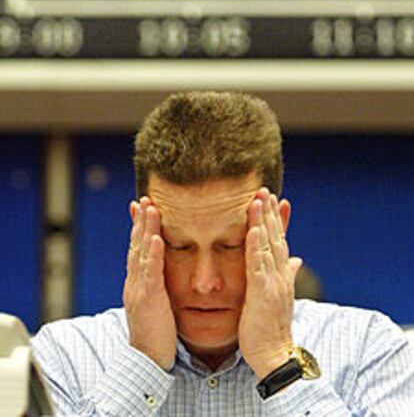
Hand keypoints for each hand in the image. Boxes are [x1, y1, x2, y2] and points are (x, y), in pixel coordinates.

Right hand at [123, 198, 176, 369]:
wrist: (146, 361)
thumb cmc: (155, 333)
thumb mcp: (154, 302)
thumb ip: (155, 284)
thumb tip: (159, 270)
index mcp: (137, 281)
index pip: (137, 248)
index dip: (139, 226)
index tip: (142, 206)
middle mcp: (134, 281)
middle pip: (136, 245)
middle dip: (140, 220)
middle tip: (145, 198)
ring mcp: (139, 289)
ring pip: (141, 253)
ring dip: (145, 229)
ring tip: (150, 208)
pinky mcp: (149, 300)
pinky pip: (151, 273)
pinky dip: (153, 254)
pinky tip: (157, 238)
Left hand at [238, 188, 301, 379]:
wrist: (275, 356)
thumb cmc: (271, 327)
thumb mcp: (278, 295)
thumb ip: (287, 274)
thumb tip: (296, 259)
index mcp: (281, 274)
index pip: (279, 239)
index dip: (274, 218)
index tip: (269, 198)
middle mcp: (280, 274)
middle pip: (274, 236)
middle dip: (268, 212)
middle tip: (262, 188)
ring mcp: (273, 283)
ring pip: (267, 246)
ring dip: (262, 221)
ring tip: (257, 200)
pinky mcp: (262, 294)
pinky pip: (258, 266)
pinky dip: (255, 246)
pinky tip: (251, 230)